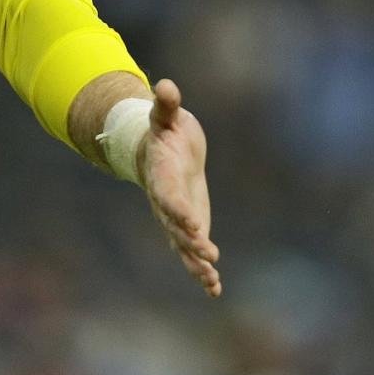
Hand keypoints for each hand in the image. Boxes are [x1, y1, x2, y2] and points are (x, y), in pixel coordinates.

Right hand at [138, 78, 220, 297]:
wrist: (158, 152)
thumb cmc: (166, 132)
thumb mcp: (166, 117)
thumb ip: (165, 105)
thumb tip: (165, 85)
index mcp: (160, 175)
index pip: (167, 194)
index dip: (178, 209)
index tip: (192, 224)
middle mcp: (163, 201)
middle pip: (173, 224)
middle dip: (189, 240)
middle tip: (208, 253)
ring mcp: (174, 217)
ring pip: (181, 245)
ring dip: (195, 263)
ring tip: (211, 279)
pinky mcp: (186, 227)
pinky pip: (190, 252)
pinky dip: (201, 270)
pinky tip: (214, 289)